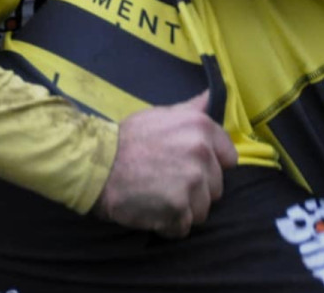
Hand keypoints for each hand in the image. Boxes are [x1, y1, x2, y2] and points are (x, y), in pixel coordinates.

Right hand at [92, 91, 237, 237]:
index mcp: (199, 127)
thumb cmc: (126, 139)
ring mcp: (192, 183)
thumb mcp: (158, 115)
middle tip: (164, 180)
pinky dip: (169, 224)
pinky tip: (151, 210)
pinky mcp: (179, 210)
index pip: (228, 158)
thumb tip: (211, 97)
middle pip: (215, 187)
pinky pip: (184, 227)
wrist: (95, 165)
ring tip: (156, 196)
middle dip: (194, 189)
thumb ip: (190, 110)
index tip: (184, 164)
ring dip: (183, 208)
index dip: (208, 164)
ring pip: (202, 209)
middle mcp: (201, 154)